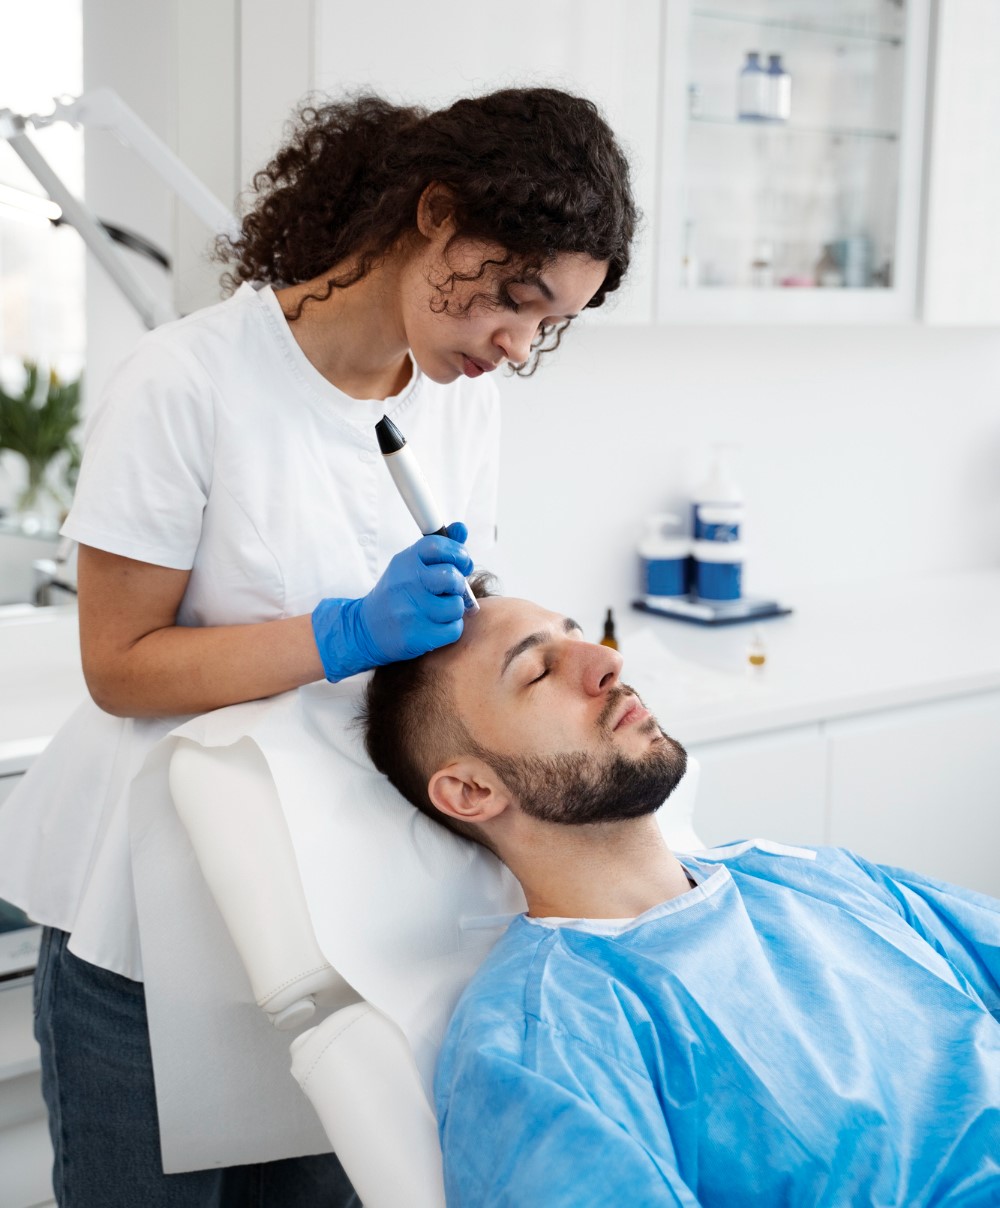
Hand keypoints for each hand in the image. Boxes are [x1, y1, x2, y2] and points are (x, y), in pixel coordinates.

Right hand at [311, 522, 473, 680]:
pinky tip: (437, 624)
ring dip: (454, 608)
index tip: (461, 562)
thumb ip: (439, 548)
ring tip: (440, 608)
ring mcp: (410, 611)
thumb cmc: (397, 593)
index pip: (439, 546)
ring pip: (456, 606)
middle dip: (457, 584)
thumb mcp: (410, 565)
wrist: (367, 628)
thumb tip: (461, 528)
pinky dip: (451, 628)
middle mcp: (406, 583)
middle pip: (452, 577)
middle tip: (448, 589)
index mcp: (405, 561)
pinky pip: (454, 629)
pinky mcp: (415, 635)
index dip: (458, 553)